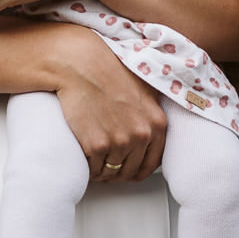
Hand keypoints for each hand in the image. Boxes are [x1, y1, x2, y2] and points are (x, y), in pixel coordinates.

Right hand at [50, 30, 167, 181]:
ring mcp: (120, 141)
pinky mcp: (96, 145)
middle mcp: (142, 134)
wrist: (81, 64)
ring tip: (96, 165)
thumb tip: (155, 131)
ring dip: (103, 173)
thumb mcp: (145, 88)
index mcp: (157, 123)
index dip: (138, 169)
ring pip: (112, 173)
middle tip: (108, 167)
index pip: (152, 163)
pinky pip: (94, 169)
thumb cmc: (109, 70)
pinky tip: (86, 160)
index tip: (129, 169)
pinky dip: (89, 169)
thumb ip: (153, 113)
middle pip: (131, 171)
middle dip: (118, 172)